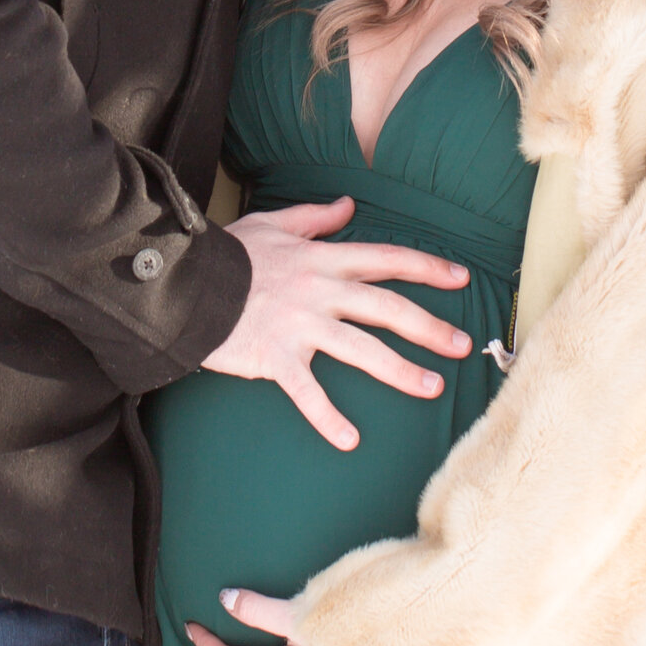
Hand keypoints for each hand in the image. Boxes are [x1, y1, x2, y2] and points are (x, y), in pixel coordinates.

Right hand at [202, 197, 469, 453]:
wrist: (183, 281)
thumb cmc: (227, 253)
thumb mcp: (273, 223)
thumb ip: (314, 217)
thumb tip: (348, 206)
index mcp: (323, 259)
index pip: (387, 259)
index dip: (427, 268)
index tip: (461, 279)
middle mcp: (320, 291)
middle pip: (387, 308)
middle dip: (430, 326)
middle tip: (462, 345)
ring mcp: (300, 326)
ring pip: (362, 349)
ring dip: (401, 371)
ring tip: (433, 388)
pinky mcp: (275, 357)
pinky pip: (307, 392)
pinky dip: (328, 417)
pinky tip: (350, 439)